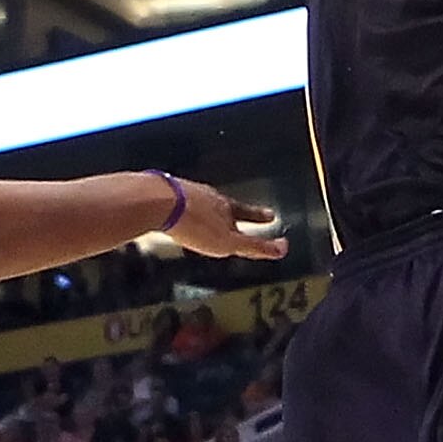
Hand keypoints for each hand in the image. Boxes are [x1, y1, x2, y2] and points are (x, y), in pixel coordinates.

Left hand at [161, 181, 287, 263]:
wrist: (159, 201)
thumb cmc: (194, 224)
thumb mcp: (228, 242)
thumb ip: (255, 246)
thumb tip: (283, 248)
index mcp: (226, 207)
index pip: (247, 214)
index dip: (259, 217)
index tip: (272, 215)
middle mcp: (208, 196)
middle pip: (224, 206)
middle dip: (233, 214)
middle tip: (240, 215)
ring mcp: (186, 192)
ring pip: (201, 202)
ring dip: (208, 210)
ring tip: (207, 218)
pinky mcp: (164, 194)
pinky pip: (179, 202)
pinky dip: (183, 209)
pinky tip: (177, 217)